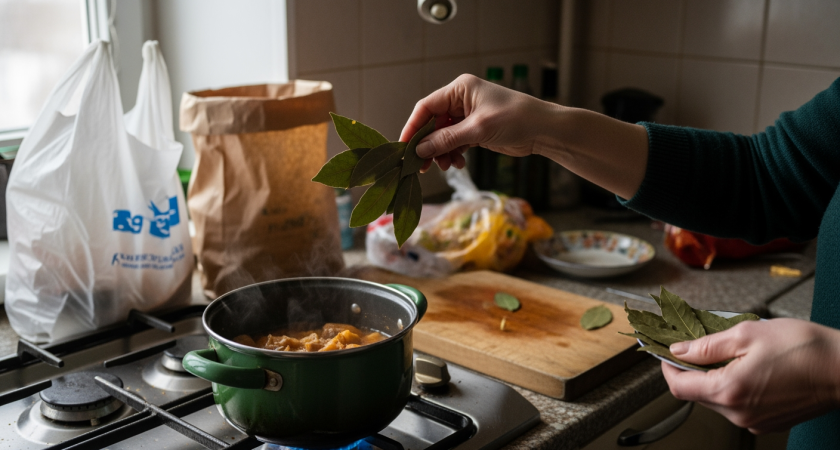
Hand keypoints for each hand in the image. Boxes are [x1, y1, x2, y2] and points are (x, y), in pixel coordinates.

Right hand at [399, 74, 557, 171]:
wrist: (544, 130)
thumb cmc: (516, 119)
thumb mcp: (478, 129)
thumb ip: (447, 139)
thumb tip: (420, 149)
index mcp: (460, 89)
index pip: (427, 106)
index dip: (413, 127)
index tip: (404, 147)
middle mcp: (461, 100)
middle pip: (433, 123)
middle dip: (428, 144)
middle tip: (422, 165)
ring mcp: (468, 115)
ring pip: (443, 135)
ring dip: (441, 151)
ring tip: (445, 166)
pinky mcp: (475, 130)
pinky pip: (455, 142)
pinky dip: (453, 153)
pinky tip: (457, 163)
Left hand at [662, 318, 839, 433]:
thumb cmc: (803, 348)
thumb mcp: (746, 334)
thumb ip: (706, 345)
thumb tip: (679, 350)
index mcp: (728, 390)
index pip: (678, 386)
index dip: (667, 367)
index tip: (667, 352)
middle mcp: (739, 413)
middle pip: (697, 394)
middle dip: (693, 370)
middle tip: (701, 346)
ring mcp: (754, 422)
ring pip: (718, 400)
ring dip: (715, 378)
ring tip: (734, 355)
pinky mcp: (768, 423)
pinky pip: (738, 406)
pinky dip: (735, 387)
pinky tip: (750, 369)